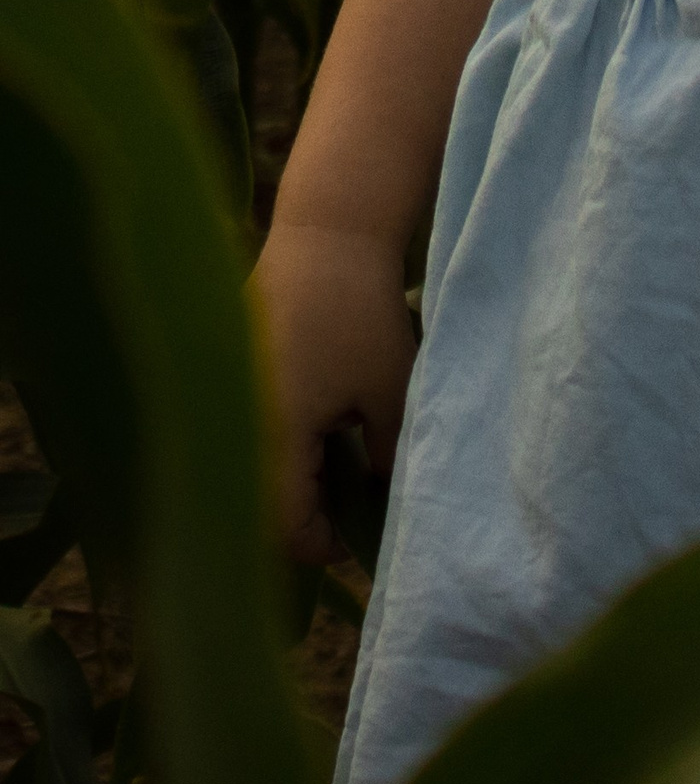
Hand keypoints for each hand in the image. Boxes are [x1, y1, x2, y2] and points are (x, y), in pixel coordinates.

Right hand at [252, 219, 416, 565]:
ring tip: (337, 467)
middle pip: (260, 505)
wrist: (326, 237)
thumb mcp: (389, 391)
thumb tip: (380, 494)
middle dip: (303, 515)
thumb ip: (388, 456)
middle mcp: (235, 429)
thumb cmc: (362, 314)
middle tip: (347, 507)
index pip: (286, 529)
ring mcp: (225, 402)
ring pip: (250, 470)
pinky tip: (316, 428)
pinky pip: (244, 433)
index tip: (356, 540)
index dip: (324, 546)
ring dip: (289, 479)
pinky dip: (276, 444)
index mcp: (271, 440)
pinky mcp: (227, 377)